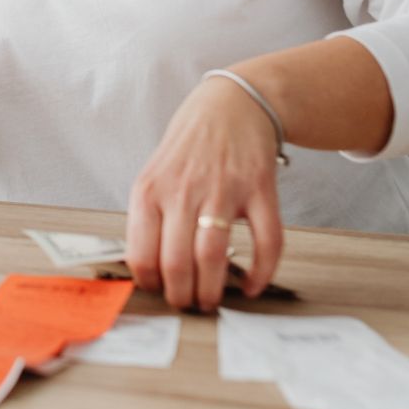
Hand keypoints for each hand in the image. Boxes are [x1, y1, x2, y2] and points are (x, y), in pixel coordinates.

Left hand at [124, 73, 285, 311]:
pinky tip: (252, 284)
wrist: (232, 104)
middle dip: (182, 296)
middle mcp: (184, 190)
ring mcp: (223, 189)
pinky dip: (261, 272)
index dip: (151, 283)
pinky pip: (266, 241)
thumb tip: (147, 268)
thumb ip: (149, 216)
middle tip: (188, 304)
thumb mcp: (153, 174)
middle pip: (177, 262)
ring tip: (212, 301)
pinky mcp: (259, 189)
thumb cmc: (189, 144)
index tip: (159, 291)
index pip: (141, 253)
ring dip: (213, 290)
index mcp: (150, 190)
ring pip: (213, 256)